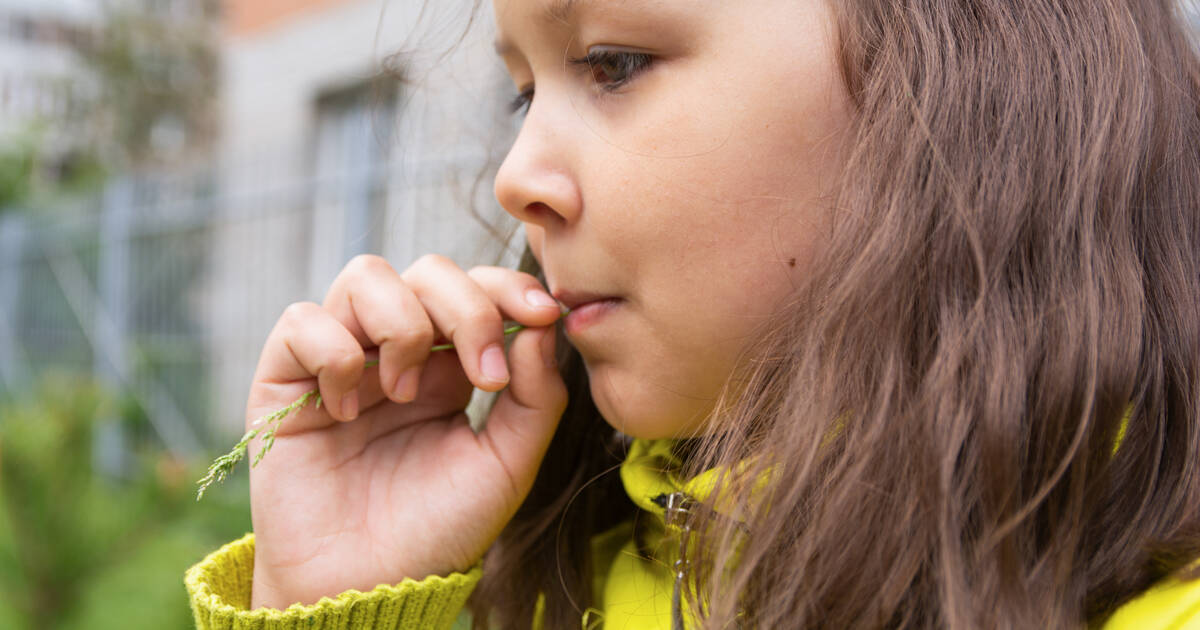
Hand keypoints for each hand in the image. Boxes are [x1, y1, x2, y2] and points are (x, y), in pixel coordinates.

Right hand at [245, 254, 565, 608]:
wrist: (369, 585)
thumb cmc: (439, 529)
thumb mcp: (509, 465)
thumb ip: (536, 396)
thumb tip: (542, 324)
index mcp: (450, 364)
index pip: (477, 287)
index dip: (508, 286)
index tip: (542, 313)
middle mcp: (395, 350)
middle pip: (428, 270)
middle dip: (466, 309)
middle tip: (481, 377)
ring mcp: (341, 358)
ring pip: (366, 276)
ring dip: (400, 327)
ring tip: (401, 396)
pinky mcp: (285, 377)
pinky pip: (302, 320)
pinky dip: (333, 354)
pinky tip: (346, 412)